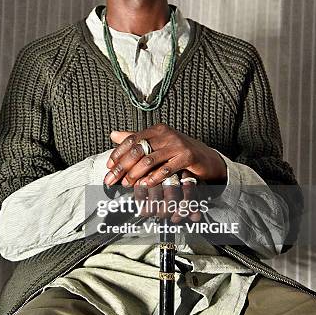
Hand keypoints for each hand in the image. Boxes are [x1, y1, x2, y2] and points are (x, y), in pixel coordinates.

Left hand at [103, 124, 226, 221]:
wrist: (206, 158)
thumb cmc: (178, 151)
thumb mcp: (157, 143)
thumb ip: (136, 139)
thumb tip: (113, 135)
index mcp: (156, 129)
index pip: (131, 140)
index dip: (118, 153)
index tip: (109, 166)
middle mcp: (166, 134)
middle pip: (138, 150)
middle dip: (122, 167)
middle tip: (112, 180)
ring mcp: (177, 145)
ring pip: (150, 160)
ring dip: (135, 174)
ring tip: (127, 184)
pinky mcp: (187, 157)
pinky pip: (166, 169)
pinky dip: (154, 178)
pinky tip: (146, 185)